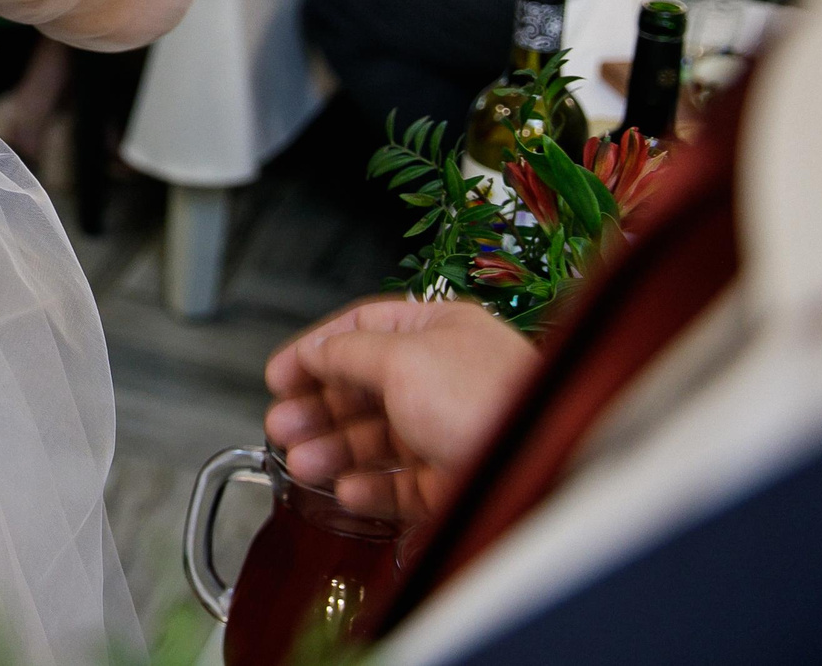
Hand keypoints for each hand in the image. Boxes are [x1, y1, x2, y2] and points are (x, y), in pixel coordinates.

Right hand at [264, 296, 537, 519]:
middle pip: (363, 388)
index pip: (362, 330)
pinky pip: (400, 482)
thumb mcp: (402, 359)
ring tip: (301, 464)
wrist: (543, 469)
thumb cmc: (485, 400)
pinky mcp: (454, 477)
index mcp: (438, 331)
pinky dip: (369, 487)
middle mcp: (443, 375)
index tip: (278, 376)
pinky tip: (345, 491)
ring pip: (377, 439)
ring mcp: (448, 427)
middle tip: (281, 426)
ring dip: (333, 450)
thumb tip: (314, 350)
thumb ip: (348, 352)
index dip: (315, 351)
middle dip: (317, 408)